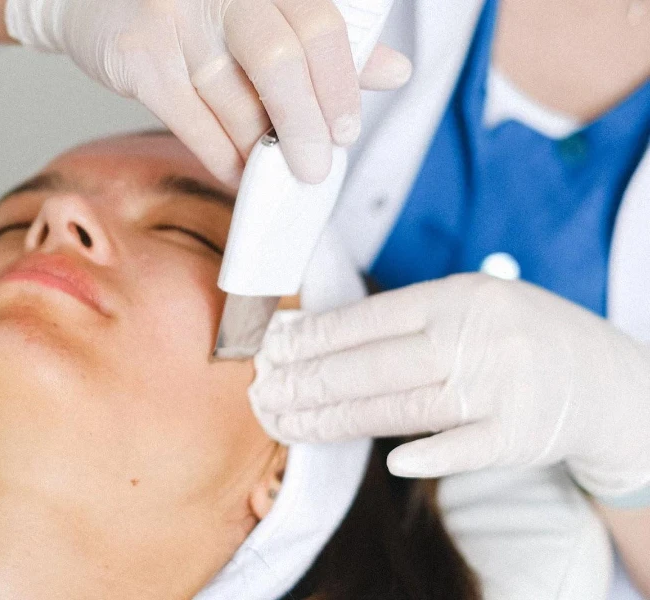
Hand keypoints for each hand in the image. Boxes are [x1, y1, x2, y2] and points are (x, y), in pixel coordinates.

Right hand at [5, 0, 411, 185]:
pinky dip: (220, 156)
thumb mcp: (263, 15)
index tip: (346, 130)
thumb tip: (396, 71)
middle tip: (315, 168)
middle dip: (303, 126)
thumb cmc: (191, 14)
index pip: (319, 24)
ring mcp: (176, 15)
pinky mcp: (140, 54)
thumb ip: (325, 42)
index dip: (341, 82)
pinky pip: (192, 121)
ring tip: (270, 171)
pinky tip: (235, 171)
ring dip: (257, 150)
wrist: (94, 1)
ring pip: (232, 102)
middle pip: (279, 60)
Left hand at [251, 273, 649, 499]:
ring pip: (402, 408)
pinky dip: (427, 455)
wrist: (604, 377)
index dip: (315, 338)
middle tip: (262, 393)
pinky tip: (388, 461)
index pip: (370, 319)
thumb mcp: (469, 305)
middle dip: (308, 382)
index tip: (271, 350)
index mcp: (458, 297)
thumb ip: (403, 319)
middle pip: (374, 366)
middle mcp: (477, 338)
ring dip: (336, 420)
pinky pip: (463, 448)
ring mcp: (501, 388)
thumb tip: (313, 333)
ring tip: (286, 423)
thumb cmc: (517, 335)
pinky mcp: (521, 436)